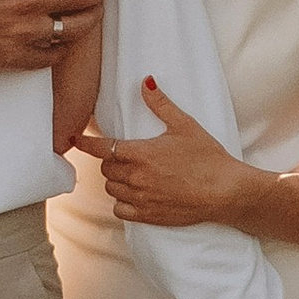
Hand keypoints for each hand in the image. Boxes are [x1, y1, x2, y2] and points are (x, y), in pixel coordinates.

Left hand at [84, 77, 251, 229]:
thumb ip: (160, 104)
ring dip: (116, 181)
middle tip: (125, 155)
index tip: (75, 140)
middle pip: (105, 170)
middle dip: (110, 161)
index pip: (102, 148)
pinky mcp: (147, 216)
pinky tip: (134, 196)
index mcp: (141, 154)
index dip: (85, 143)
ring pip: (111, 190)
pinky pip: (120, 211)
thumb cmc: (207, 157)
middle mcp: (135, 178)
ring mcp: (140, 199)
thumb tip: (145, 82)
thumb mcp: (185, 125)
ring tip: (131, 174)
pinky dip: (122, 203)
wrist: (224, 191)